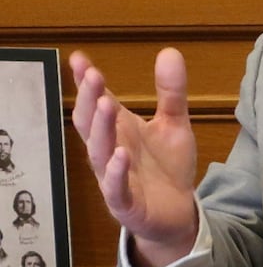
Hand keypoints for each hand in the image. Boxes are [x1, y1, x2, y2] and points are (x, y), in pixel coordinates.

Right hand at [68, 48, 200, 266]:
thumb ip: (171, 93)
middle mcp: (110, 151)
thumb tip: (170, 52)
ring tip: (105, 105)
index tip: (80, 58)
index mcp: (118, 131)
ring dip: (101, 129)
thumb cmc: (168, 168)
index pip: (97, 103)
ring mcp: (114, 177)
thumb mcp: (174, 125)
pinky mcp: (126, 203)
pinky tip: (122, 154)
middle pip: (91, 124)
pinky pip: (116, 187)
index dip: (87, 82)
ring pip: (100, 153)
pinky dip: (117, 172)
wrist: (178, 214)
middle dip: (90, 100)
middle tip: (94, 76)